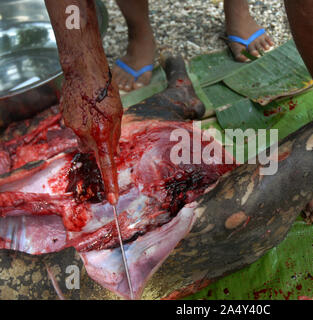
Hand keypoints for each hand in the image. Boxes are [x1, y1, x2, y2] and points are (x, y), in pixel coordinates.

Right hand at [60, 69, 122, 203]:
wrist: (84, 71)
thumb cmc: (106, 91)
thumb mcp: (118, 115)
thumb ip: (114, 136)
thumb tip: (113, 153)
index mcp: (102, 133)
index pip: (107, 164)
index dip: (110, 183)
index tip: (112, 199)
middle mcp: (85, 133)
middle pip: (93, 151)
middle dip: (99, 145)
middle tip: (105, 127)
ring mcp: (72, 127)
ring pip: (84, 140)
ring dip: (90, 133)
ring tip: (95, 113)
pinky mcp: (65, 120)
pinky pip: (76, 129)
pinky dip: (82, 123)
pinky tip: (86, 108)